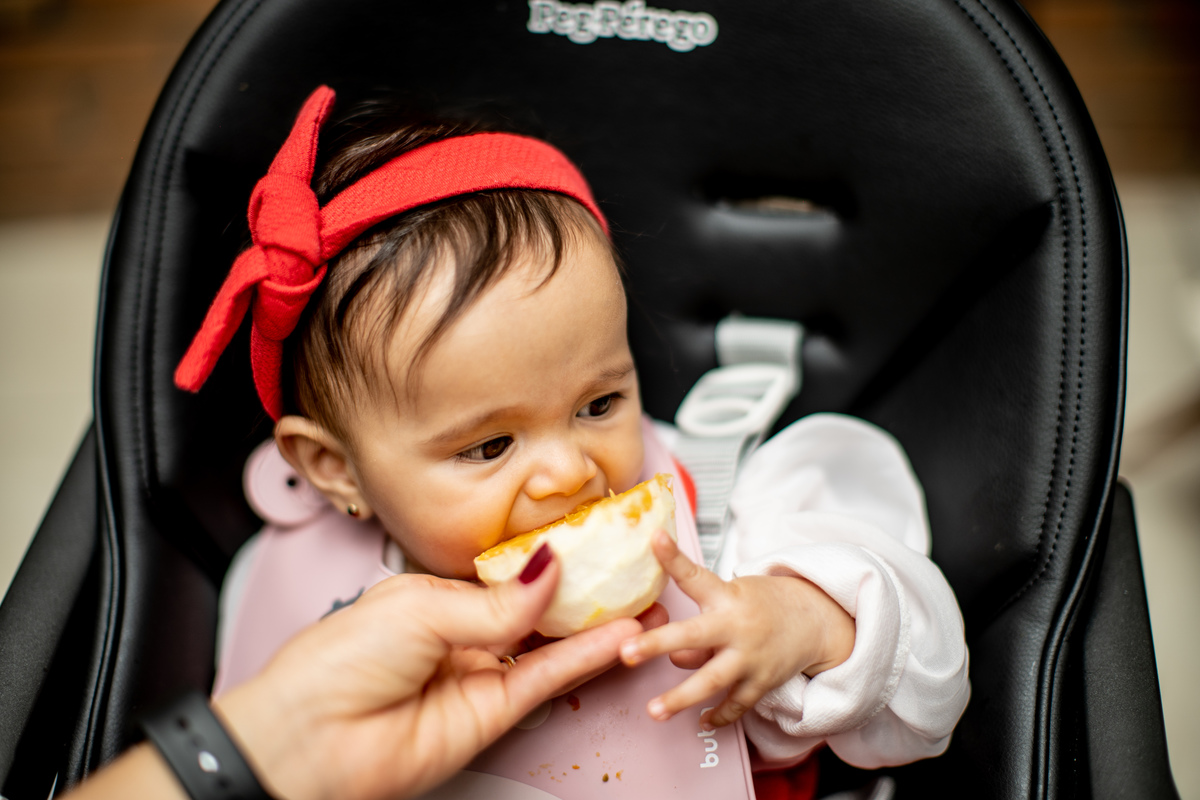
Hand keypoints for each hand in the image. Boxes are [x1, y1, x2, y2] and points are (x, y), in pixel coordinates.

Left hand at [214, 544, 644, 799]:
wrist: (310, 742)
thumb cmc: (336, 665)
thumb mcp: (419, 608)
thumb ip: (496, 600)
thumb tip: (549, 567)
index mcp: (434, 596)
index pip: (506, 573)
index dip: (549, 559)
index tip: (590, 540)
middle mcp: (461, 633)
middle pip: (535, 607)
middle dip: (583, 590)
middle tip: (627, 568)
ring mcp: (479, 671)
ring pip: (550, 641)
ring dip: (596, 624)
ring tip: (641, 600)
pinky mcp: (492, 711)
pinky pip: (547, 677)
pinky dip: (585, 657)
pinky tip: (617, 637)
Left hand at [618, 530, 855, 727]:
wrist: (813, 619)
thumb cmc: (760, 606)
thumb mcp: (731, 600)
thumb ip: (699, 626)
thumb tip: (674, 656)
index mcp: (725, 597)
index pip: (695, 575)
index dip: (673, 557)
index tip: (655, 538)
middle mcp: (735, 626)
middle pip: (693, 635)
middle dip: (657, 644)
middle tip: (625, 652)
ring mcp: (749, 656)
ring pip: (712, 681)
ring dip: (680, 698)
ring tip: (653, 711)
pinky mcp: (762, 682)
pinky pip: (736, 705)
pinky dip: (718, 715)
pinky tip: (701, 721)